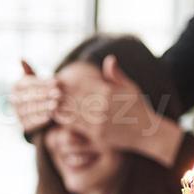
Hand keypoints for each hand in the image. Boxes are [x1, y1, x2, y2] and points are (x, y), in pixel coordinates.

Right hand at [11, 60, 60, 135]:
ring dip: (43, 107)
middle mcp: (14, 100)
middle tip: (58, 93)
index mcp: (16, 87)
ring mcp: (17, 113)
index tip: (56, 81)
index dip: (42, 82)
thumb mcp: (35, 82)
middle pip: (29, 96)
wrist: (37, 113)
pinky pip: (31, 122)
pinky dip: (41, 119)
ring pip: (30, 109)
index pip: (28, 83)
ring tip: (56, 104)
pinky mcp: (23, 125)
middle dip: (45, 94)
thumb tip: (20, 58)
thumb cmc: (38, 93)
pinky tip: (51, 115)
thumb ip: (30, 72)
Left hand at [57, 55, 180, 165]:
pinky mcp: (96, 134)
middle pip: (73, 96)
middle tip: (46, 89)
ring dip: (58, 105)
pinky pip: (76, 125)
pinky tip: (56, 114)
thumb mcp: (130, 87)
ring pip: (71, 110)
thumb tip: (109, 59)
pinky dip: (64, 118)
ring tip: (48, 100)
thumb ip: (116, 75)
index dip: (67, 81)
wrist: (147, 133)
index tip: (57, 79)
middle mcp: (102, 105)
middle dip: (59, 92)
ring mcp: (98, 120)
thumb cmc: (139, 108)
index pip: (81, 83)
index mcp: (108, 90)